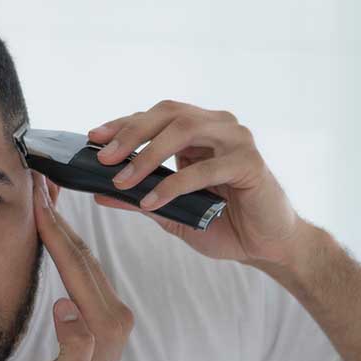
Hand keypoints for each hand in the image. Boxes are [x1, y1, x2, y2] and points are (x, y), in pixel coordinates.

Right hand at [20, 173, 133, 360]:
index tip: (38, 203)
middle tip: (41, 186)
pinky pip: (85, 276)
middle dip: (62, 220)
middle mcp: (114, 316)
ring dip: (66, 231)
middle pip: (85, 258)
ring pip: (87, 264)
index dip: (57, 234)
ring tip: (46, 202)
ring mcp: (110, 317)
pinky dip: (70, 251)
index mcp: (104, 326)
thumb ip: (72, 350)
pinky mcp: (102, 321)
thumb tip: (67, 310)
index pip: (77, 269)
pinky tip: (58, 239)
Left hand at [87, 100, 304, 266]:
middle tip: (106, 159)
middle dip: (131, 133)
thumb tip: (99, 193)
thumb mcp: (172, 212)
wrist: (266, 247)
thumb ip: (141, 198)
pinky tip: (153, 200)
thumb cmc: (225, 224)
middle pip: (168, 113)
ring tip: (124, 180)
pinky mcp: (250, 162)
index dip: (124, 123)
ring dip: (149, 154)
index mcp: (201, 130)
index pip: (157, 116)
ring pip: (185, 130)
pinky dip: (174, 184)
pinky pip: (204, 167)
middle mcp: (220, 126)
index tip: (93, 139)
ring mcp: (238, 140)